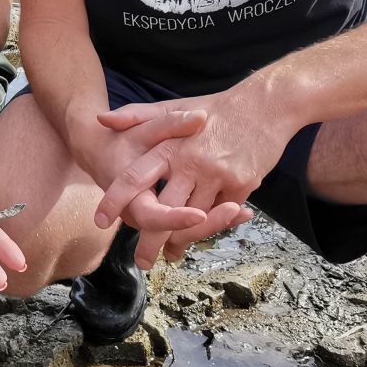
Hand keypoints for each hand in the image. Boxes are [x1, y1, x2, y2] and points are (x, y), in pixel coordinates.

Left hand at [92, 85, 290, 267]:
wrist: (265, 105)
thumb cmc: (214, 108)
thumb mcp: (173, 106)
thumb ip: (136, 115)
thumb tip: (101, 119)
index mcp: (170, 146)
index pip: (134, 177)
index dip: (116, 200)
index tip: (101, 220)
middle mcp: (191, 163)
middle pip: (164, 212)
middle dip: (150, 240)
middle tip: (141, 261)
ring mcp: (217, 175)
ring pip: (193, 220)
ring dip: (181, 240)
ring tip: (169, 255)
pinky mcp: (241, 185)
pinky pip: (220, 213)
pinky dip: (209, 227)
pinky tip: (198, 237)